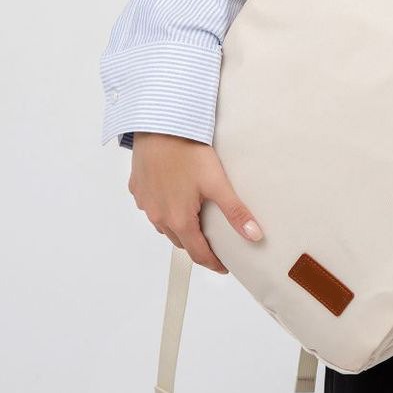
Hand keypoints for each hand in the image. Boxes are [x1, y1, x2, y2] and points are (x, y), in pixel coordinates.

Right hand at [128, 132, 264, 274]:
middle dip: (197, 245)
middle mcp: (157, 216)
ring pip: (164, 225)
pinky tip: (173, 197)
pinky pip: (151, 207)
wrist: (158, 125)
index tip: (224, 267)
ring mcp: (145, 203)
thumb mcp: (217, 183)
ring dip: (179, 228)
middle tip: (214, 243)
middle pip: (180, 240)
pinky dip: (164, 209)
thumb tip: (254, 236)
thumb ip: (235, 212)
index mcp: (178, 220)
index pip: (198, 253)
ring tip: (195, 221)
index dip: (213, 263)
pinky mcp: (137, 188)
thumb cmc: (187, 152)